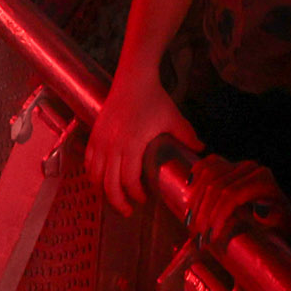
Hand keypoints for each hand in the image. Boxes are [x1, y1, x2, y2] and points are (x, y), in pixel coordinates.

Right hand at [86, 70, 201, 214]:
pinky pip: (88, 162)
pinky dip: (93, 175)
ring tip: (114, 198)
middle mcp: (112, 146)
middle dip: (118, 202)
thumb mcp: (173, 118)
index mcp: (131, 145)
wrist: (133, 79)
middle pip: (108, 185)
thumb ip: (187, 136)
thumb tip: (202, 151)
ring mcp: (100, 141)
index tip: (144, 198)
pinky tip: (101, 179)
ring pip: (95, 176)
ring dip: (103, 191)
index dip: (135, 194)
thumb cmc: (153, 99)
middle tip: (128, 211)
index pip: (128, 180)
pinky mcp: (94, 135)